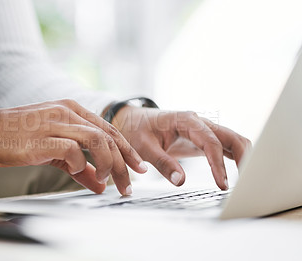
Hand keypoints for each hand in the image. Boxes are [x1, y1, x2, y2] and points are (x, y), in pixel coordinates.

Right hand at [0, 100, 146, 194]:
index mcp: (72, 110)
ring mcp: (56, 122)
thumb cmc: (18, 138)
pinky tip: (78, 171)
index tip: (138, 168)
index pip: (109, 129)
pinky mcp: (42, 137)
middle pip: (109, 136)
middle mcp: (68, 112)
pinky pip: (72, 150)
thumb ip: (80, 167)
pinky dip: (81, 164)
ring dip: (108, 163)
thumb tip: (99, 183)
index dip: (127, 150)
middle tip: (128, 185)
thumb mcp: (55, 151)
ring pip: (98, 140)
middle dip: (124, 163)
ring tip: (107, 180)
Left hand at [112, 106, 251, 189]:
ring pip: (233, 140)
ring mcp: (204, 130)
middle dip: (244, 158)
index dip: (218, 164)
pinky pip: (226, 147)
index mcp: (186, 120)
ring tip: (248, 182)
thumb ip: (162, 163)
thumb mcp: (144, 147)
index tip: (223, 184)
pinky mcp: (203, 139)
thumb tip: (181, 181)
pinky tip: (241, 174)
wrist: (135, 121)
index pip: (210, 142)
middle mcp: (199, 123)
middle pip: (231, 137)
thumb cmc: (139, 130)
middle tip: (247, 183)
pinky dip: (236, 159)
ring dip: (244, 158)